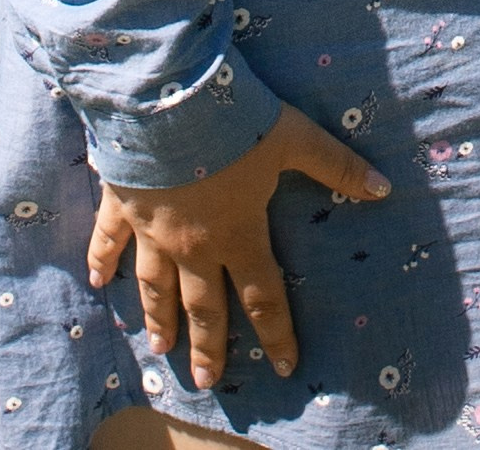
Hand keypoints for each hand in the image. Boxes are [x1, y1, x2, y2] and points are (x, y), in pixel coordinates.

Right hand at [88, 102, 389, 389]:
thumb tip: (383, 188)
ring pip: (155, 286)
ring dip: (158, 318)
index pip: (263, 296)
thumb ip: (337, 166)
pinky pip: (107, 241)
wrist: (166, 98)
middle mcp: (193, 243)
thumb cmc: (234, 120)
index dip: (276, 333)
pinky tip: (95, 283)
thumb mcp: (294, 137)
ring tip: (160, 348)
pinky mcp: (121, 203)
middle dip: (208, 346)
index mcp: (238, 232)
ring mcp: (153, 228)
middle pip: (204, 306)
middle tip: (207, 381)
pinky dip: (100, 262)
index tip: (284, 367)